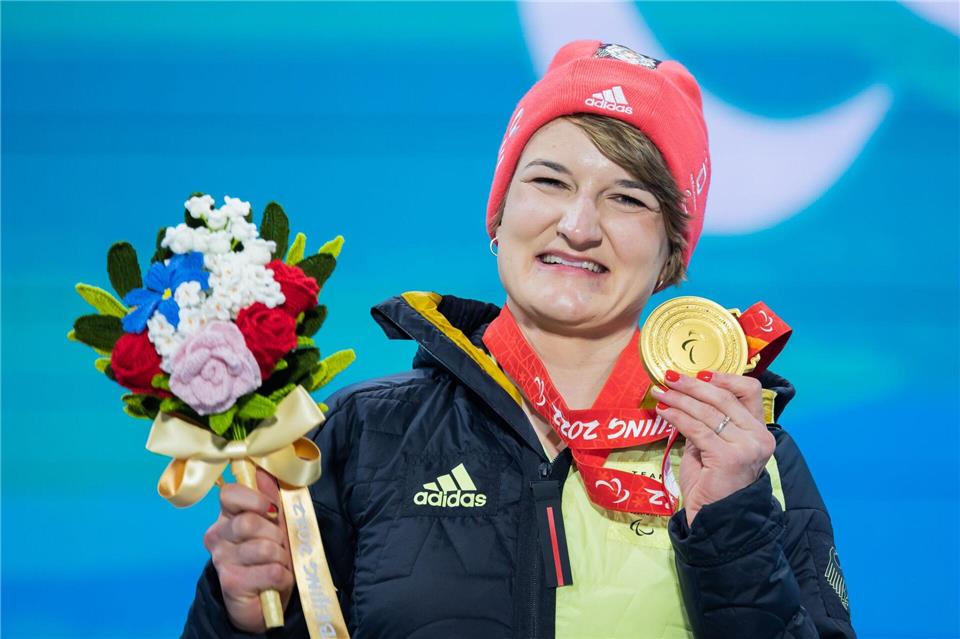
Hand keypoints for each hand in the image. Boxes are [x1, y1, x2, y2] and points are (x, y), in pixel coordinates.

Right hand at [203, 466, 294, 631]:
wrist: (264, 602)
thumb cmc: (271, 558)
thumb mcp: (276, 525)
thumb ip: (271, 498)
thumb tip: (263, 469)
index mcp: (227, 516)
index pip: (229, 494)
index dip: (254, 499)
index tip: (271, 510)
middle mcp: (218, 536)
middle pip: (248, 522)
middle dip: (275, 534)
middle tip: (280, 545)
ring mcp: (222, 560)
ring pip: (263, 548)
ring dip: (282, 557)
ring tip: (279, 564)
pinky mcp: (232, 583)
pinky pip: (271, 571)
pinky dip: (283, 576)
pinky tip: (277, 581)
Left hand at [652, 370, 774, 526]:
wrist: (716, 519)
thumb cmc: (712, 483)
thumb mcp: (714, 446)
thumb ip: (709, 422)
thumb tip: (685, 395)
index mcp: (760, 430)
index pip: (750, 391)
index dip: (724, 378)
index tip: (699, 373)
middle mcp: (759, 436)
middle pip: (724, 397)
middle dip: (692, 385)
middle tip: (669, 377)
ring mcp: (746, 447)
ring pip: (707, 411)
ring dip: (679, 398)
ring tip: (660, 392)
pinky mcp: (728, 457)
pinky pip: (696, 429)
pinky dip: (676, 417)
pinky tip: (663, 411)